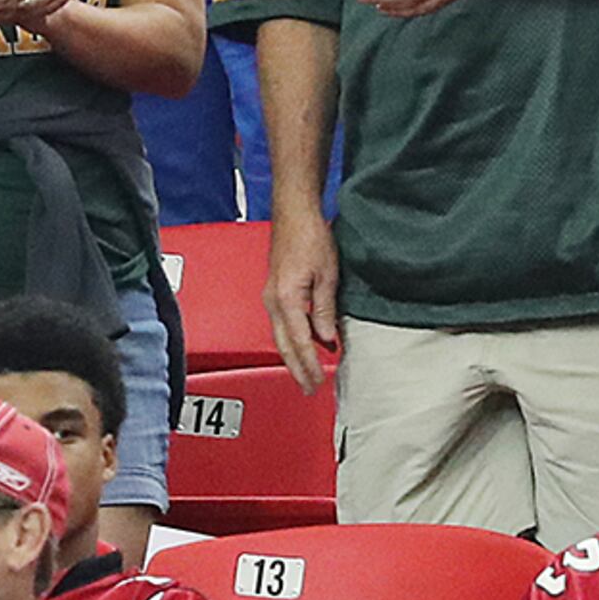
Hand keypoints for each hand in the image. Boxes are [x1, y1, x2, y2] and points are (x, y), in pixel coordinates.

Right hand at [266, 209, 339, 390]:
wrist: (294, 211)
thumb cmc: (309, 235)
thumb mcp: (327, 275)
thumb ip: (325, 309)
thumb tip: (327, 337)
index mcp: (286, 299)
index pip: (299, 343)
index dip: (309, 365)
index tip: (317, 381)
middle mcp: (273, 300)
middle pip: (283, 345)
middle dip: (297, 369)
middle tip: (309, 387)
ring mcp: (271, 295)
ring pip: (280, 335)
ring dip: (294, 355)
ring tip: (307, 371)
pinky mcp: (275, 289)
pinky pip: (282, 322)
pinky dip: (293, 337)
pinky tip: (306, 342)